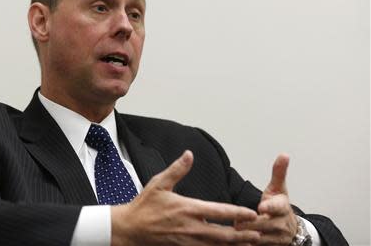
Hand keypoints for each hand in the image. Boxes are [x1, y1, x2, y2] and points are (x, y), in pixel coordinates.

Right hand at [111, 150, 260, 245]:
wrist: (130, 229)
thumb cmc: (144, 206)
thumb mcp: (159, 183)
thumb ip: (177, 169)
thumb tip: (189, 154)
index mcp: (187, 208)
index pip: (219, 212)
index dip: (238, 213)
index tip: (252, 213)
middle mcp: (191, 227)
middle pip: (223, 234)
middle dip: (243, 235)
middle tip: (260, 234)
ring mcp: (188, 241)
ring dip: (234, 245)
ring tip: (250, 243)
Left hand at [235, 154, 297, 244]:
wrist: (292, 230)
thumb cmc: (280, 206)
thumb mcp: (279, 189)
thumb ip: (278, 172)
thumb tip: (284, 154)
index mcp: (282, 208)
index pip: (277, 207)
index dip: (269, 207)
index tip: (261, 207)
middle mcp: (281, 225)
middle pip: (264, 225)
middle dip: (250, 224)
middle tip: (236, 221)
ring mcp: (276, 239)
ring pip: (259, 239)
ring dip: (245, 236)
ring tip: (231, 233)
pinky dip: (245, 245)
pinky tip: (233, 243)